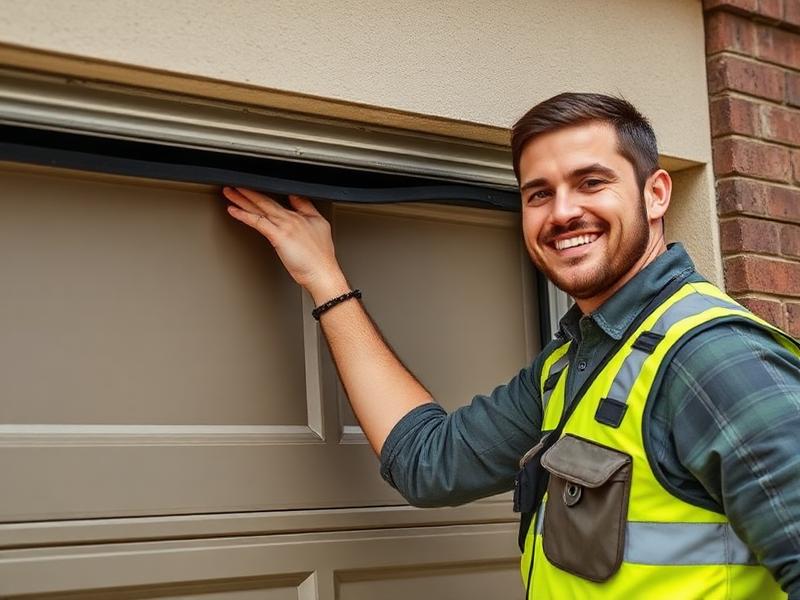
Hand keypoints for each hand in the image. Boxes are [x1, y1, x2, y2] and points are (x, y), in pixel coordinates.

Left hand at [222, 187, 347, 299]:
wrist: (322, 272)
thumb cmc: (321, 257)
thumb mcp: (319, 224)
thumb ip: (306, 208)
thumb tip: (295, 196)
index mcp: (300, 215)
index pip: (279, 198)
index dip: (264, 191)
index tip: (252, 185)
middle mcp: (291, 218)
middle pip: (266, 201)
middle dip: (248, 191)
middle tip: (234, 183)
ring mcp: (284, 226)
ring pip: (260, 208)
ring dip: (242, 199)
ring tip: (230, 192)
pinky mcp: (279, 237)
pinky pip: (258, 222)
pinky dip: (244, 215)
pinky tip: (234, 210)